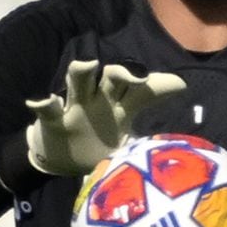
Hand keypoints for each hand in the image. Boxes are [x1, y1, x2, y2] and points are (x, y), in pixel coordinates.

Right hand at [22, 59, 188, 179]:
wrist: (58, 160)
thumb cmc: (96, 147)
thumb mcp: (123, 148)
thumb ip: (142, 148)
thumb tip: (172, 155)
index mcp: (120, 106)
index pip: (144, 91)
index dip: (162, 86)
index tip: (181, 85)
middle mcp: (99, 99)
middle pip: (113, 77)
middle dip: (123, 73)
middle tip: (135, 78)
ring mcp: (75, 107)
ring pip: (79, 81)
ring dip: (83, 72)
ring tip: (87, 66)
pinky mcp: (53, 120)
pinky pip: (48, 110)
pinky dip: (45, 104)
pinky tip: (46, 101)